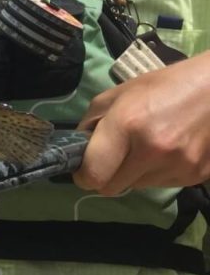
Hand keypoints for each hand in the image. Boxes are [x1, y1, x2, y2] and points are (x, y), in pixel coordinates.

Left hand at [74, 51, 209, 194]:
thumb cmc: (164, 86)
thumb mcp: (118, 94)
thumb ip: (91, 123)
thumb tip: (78, 148)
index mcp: (127, 124)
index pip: (94, 174)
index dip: (83, 176)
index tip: (82, 169)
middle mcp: (153, 151)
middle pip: (111, 188)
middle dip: (105, 176)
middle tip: (110, 160)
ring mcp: (178, 166)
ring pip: (136, 187)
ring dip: (132, 174)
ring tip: (144, 148)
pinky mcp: (196, 176)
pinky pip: (161, 185)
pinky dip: (156, 173)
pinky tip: (165, 151)